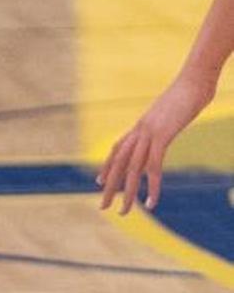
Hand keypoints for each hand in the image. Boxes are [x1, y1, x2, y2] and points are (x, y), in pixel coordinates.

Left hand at [96, 70, 215, 213]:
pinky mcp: (162, 136)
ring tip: (124, 212)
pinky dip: (151, 187)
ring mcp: (149, 133)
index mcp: (141, 125)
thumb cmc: (187, 93)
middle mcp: (139, 130)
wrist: (194, 80)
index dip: (107, 166)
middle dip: (109, 185)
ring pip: (132, 169)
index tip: (98, 180)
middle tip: (102, 205)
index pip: (117, 149)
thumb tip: (165, 128)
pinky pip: (153, 167)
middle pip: (118, 163)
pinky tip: (152, 204)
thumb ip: (164, 123)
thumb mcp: (171, 112)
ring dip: (128, 193)